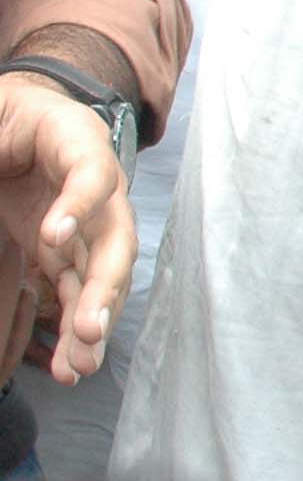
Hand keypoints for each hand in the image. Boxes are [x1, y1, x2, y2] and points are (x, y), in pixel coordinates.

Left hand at [0, 74, 135, 383]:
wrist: (17, 118)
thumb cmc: (8, 115)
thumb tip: (15, 198)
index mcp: (77, 140)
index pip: (91, 173)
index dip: (78, 204)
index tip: (51, 237)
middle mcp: (99, 186)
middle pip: (115, 237)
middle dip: (104, 286)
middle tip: (88, 328)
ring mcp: (88, 222)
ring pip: (103, 275)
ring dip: (95, 321)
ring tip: (79, 366)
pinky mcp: (70, 251)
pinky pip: (80, 292)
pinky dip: (76, 329)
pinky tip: (69, 365)